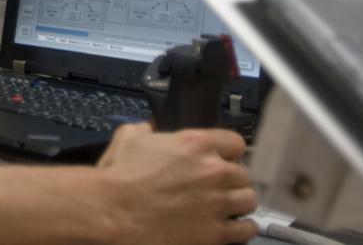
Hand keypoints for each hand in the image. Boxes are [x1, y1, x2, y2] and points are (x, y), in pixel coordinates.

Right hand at [97, 123, 257, 244]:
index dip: (227, 152)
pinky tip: (232, 226)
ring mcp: (218, 203)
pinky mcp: (216, 232)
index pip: (235, 143)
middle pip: (243, 173)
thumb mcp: (129, 137)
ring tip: (228, 207)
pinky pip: (246, 229)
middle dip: (231, 180)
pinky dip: (242, 228)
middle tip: (217, 187)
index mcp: (196, 144)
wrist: (112, 211)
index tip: (223, 159)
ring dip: (239, 202)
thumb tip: (150, 129)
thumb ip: (147, 129)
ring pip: (249, 199)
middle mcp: (214, 171)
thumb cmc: (119, 178)